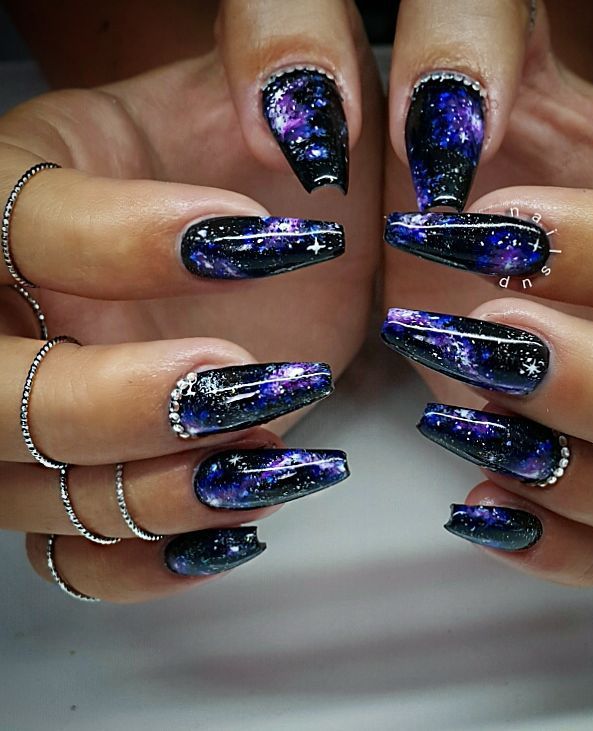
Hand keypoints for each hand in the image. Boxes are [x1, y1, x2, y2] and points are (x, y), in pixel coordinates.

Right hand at [0, 0, 380, 601]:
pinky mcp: (99, 471)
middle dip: (115, 402)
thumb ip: (280, 62)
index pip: (12, 222)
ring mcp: (47, 403)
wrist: (280, 226)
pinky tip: (236, 520)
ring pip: (37, 492)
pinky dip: (149, 560)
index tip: (251, 244)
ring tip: (267, 455)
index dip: (121, 243)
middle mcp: (12, 307)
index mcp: (22, 185)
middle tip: (238, 380)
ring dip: (157, 492)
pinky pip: (78, 555)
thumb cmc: (270, 155)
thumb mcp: (273, 88)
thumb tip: (303, 118)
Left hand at [381, 0, 592, 585]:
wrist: (526, 245)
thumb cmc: (531, 169)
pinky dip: (563, 546)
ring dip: (573, 474)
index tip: (486, 226)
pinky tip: (486, 507)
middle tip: (488, 338)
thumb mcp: (544, 106)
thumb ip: (500, 66)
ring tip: (472, 422)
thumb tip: (441, 118)